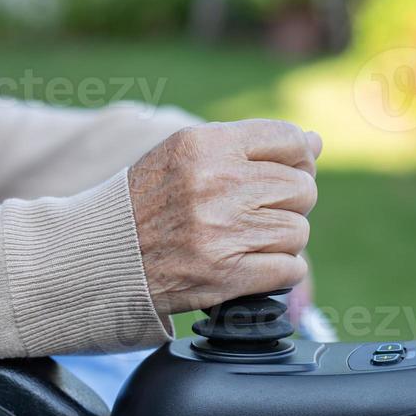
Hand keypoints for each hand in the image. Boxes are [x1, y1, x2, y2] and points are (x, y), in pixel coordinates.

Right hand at [128, 119, 320, 315]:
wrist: (100, 257)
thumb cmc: (144, 204)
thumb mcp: (184, 156)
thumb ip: (248, 145)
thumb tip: (315, 142)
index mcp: (204, 145)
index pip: (289, 140)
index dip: (297, 159)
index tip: (282, 174)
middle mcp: (216, 183)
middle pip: (301, 188)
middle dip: (287, 203)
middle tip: (256, 213)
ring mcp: (222, 231)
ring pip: (298, 230)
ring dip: (281, 240)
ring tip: (246, 241)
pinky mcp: (225, 275)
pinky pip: (290, 269)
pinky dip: (280, 271)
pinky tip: (251, 266)